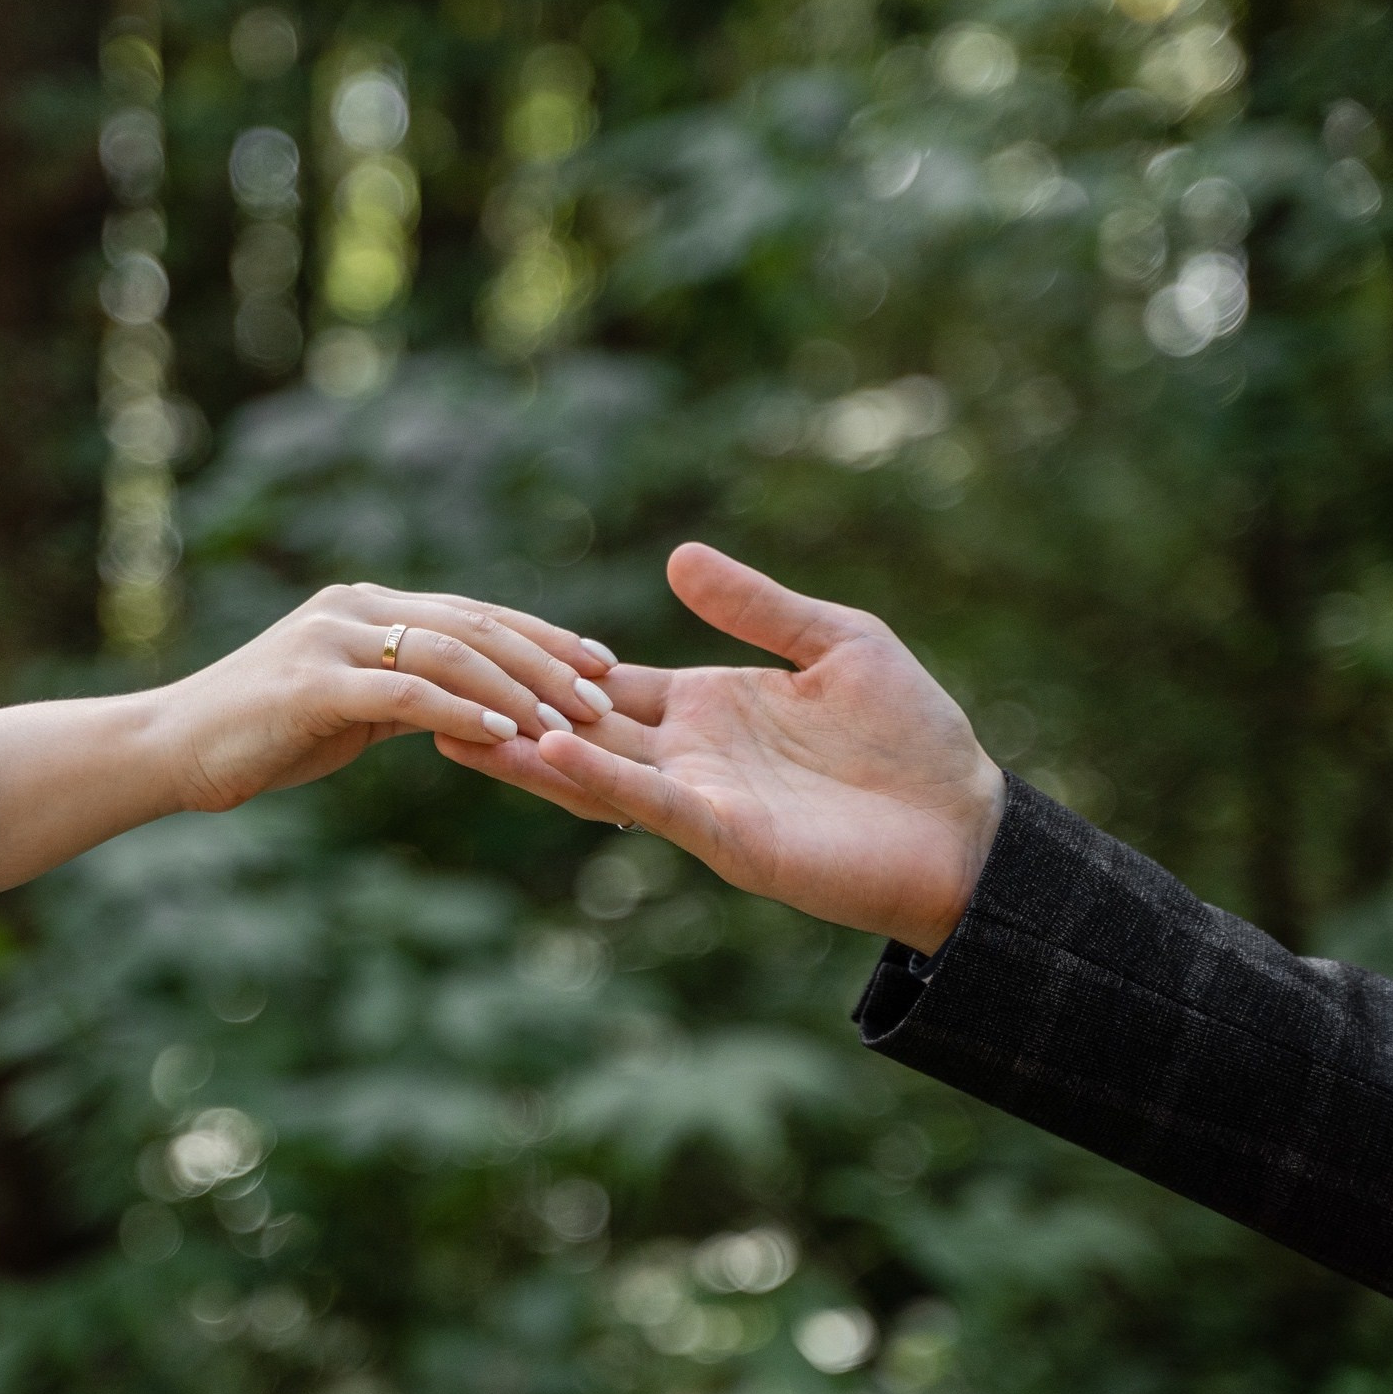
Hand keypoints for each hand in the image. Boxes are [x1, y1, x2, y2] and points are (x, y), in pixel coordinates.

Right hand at [147, 581, 616, 811]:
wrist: (173, 749)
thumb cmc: (261, 736)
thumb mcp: (348, 708)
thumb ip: (405, 693)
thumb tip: (474, 709)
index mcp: (366, 606)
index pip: (474, 612)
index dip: (543, 634)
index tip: (601, 663)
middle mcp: (354, 607)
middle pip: (474, 623)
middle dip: (547, 658)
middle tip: (604, 693)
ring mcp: (331, 639)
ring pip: (450, 650)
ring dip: (517, 687)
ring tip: (569, 720)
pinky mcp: (314, 683)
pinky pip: (407, 692)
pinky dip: (463, 710)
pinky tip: (507, 734)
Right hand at [435, 544, 1004, 952]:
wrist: (964, 824)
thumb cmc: (912, 737)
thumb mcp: (835, 643)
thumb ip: (755, 605)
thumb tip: (676, 556)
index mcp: (707, 709)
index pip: (606, 683)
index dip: (546, 663)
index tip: (476, 640)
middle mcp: (690, 757)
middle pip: (580, 729)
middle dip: (511, 712)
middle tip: (428, 689)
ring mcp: (703, 800)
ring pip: (597, 772)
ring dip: (531, 754)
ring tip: (458, 728)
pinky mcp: (729, 837)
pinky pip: (651, 803)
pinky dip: (600, 778)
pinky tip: (552, 752)